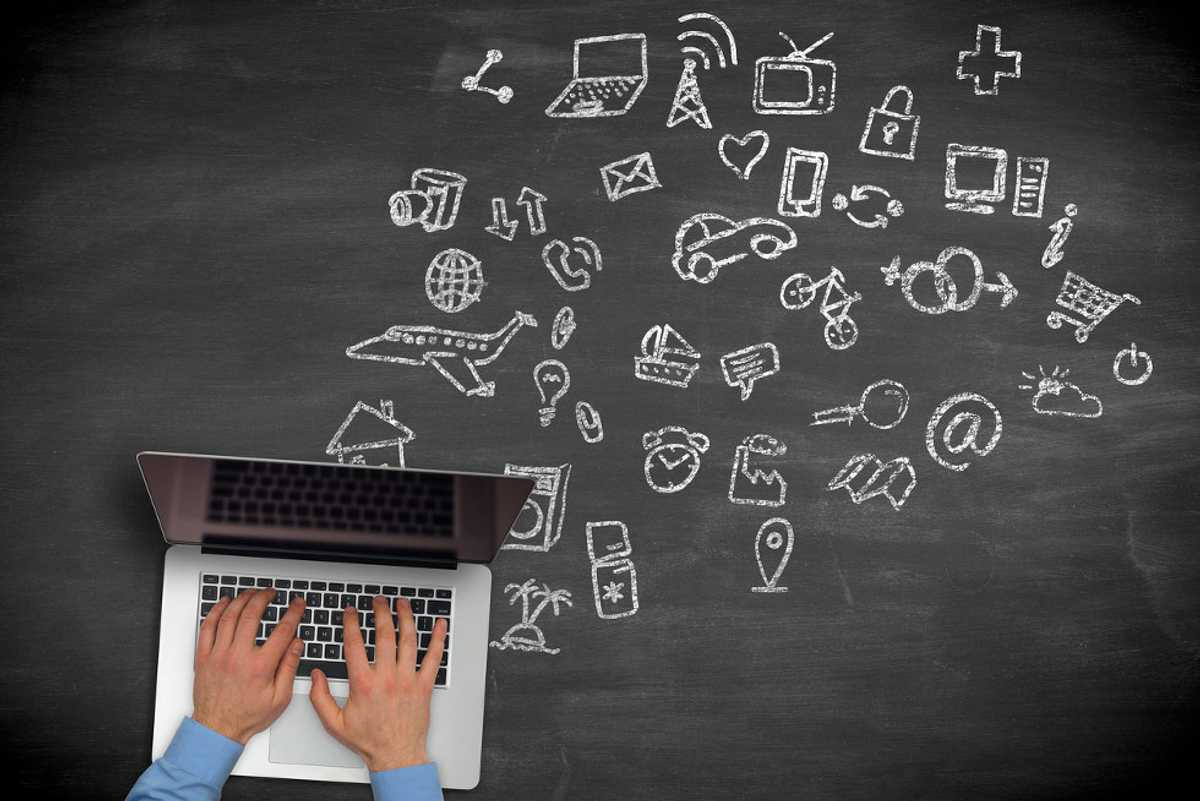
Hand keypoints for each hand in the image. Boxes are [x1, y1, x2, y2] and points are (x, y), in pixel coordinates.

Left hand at [192, 589, 305, 743]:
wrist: (217, 729)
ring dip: (242, 599)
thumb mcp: (280, 697)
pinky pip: (207, 626)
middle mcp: (238, 656)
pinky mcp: (204, 657)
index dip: (293, 612)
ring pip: (229, 616)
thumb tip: (297, 644)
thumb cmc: (247, 716)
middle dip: (265, 597)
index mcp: (260, 666)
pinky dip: (216, 610)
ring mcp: (218, 655)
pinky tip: (225, 603)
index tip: (297, 604)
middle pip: (252, 614)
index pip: (282, 630)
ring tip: (252, 593)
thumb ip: (289, 667)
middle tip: (272, 592)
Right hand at [309, 596, 446, 770]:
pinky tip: (440, 625)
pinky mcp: (425, 685)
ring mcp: (408, 679)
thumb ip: (320, 697)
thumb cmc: (369, 740)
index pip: (355, 644)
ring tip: (402, 603)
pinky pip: (434, 657)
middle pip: (384, 635)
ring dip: (406, 617)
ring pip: (409, 640)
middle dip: (380, 612)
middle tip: (378, 600)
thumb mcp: (334, 723)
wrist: (396, 755)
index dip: (351, 623)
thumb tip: (315, 675)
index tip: (351, 612)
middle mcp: (387, 678)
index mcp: (364, 684)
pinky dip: (439, 639)